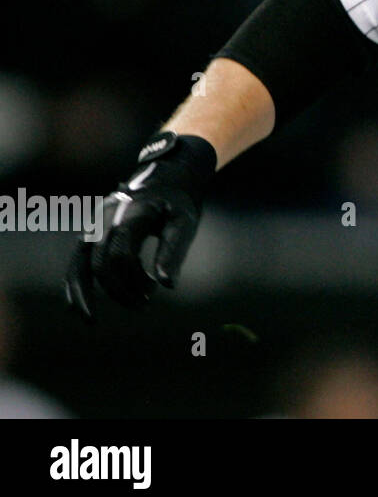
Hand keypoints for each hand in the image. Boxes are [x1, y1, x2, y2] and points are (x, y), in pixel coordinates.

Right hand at [65, 131, 216, 321]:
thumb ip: (174, 251)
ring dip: (83, 293)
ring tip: (90, 320)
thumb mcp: (184, 222)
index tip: (154, 291)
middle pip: (99, 262)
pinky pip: (76, 260)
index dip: (135, 279)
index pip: (122, 254)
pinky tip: (76, 305)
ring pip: (78, 263)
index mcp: (131, 212)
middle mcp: (106, 217)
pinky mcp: (91, 232)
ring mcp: (95, 224)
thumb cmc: (178, 202)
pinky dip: (74, 283)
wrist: (167, 176)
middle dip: (117, 290)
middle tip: (141, 306)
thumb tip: (167, 285)